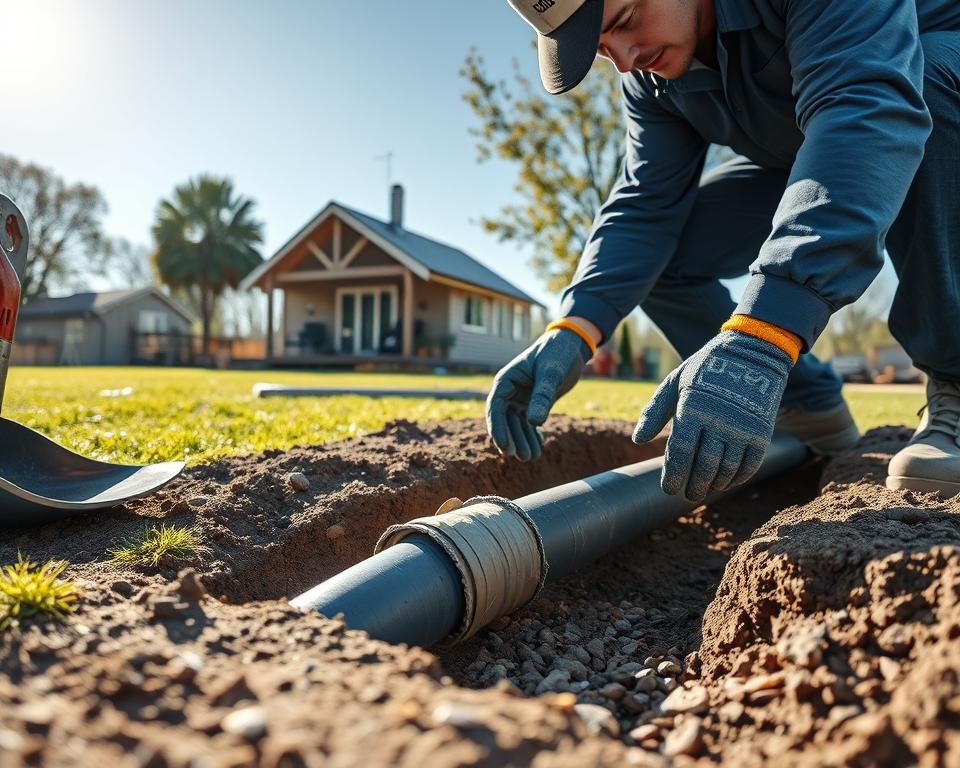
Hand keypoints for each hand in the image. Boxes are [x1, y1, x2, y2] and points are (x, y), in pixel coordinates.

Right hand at [486, 326, 591, 460]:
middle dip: (512, 439)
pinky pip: (528, 423)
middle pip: (504, 420)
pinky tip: (538, 448)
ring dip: (522, 440)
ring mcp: (520, 398)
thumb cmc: (558, 353)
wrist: (572, 346)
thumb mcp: (552, 372)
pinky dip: (531, 436)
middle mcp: (510, 391)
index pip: (495, 408)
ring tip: (532, 457)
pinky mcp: (533, 403)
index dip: (498, 429)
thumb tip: (534, 423)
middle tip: (522, 456)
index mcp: (506, 380)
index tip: (506, 447)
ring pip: (516, 424)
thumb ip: (543, 396)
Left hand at [632, 331, 793, 501]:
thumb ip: (654, 411)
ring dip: (714, 484)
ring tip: (704, 489)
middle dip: (693, 486)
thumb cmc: (705, 370)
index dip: (673, 476)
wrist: (751, 354)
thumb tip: (637, 440)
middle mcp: (717, 421)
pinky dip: (737, 479)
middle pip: (703, 467)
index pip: (679, 453)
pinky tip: (726, 482)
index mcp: (692, 410)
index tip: (669, 490)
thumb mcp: (674, 383)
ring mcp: (741, 428)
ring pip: (726, 469)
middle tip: (688, 495)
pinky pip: (749, 466)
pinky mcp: (761, 432)